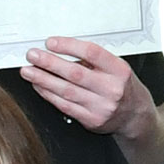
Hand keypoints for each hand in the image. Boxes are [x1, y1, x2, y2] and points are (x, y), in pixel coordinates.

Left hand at [18, 39, 158, 138]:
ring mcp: (101, 106)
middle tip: (32, 55)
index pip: (92, 53)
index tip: (50, 42)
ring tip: (27, 71)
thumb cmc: (122, 86)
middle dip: (50, 63)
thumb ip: (94, 60)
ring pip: (66, 91)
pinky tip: (39, 86)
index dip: (69, 46)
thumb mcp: (116, 68)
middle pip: (75, 73)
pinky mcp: (92, 120)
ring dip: (43, 80)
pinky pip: (65, 106)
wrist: (135, 116)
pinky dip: (49, 94)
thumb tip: (61, 49)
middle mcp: (112, 89)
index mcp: (119, 70)